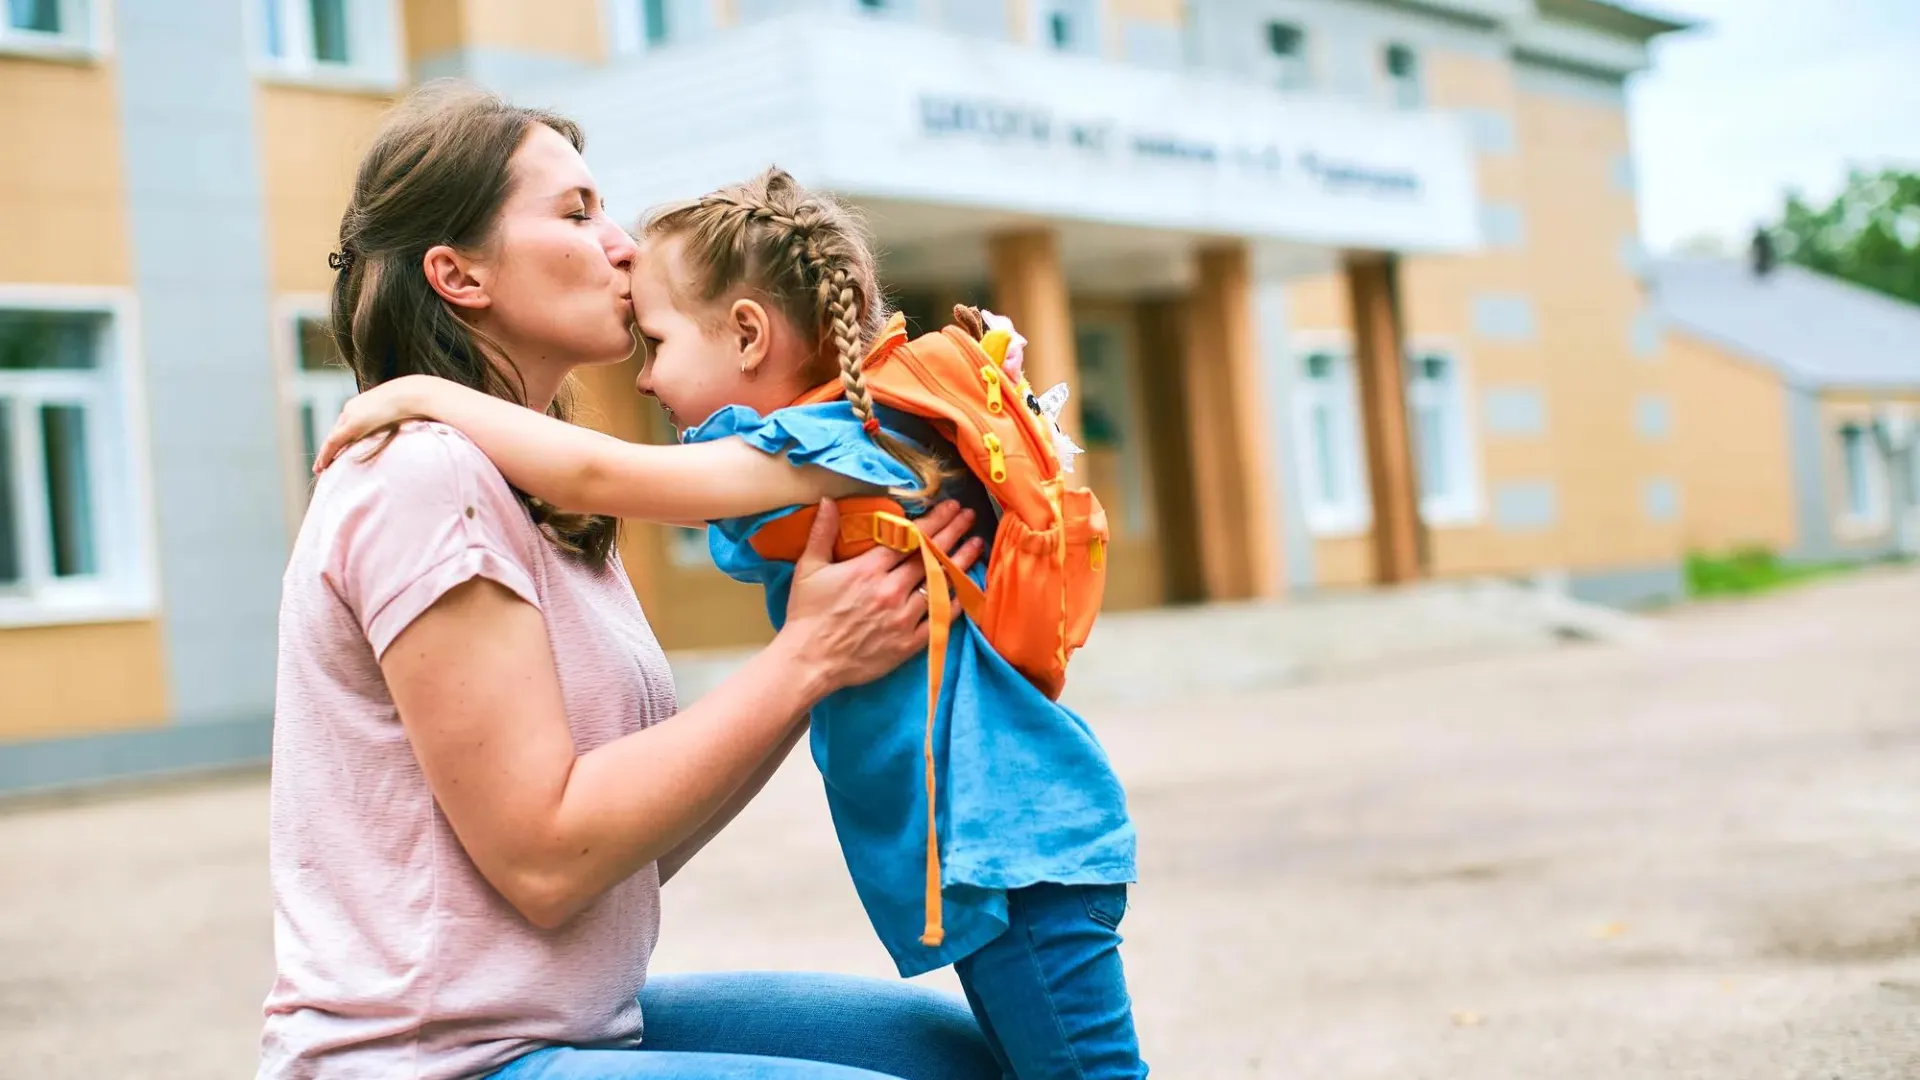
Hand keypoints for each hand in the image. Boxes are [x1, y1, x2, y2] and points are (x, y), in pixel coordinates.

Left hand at [312, 374, 440, 472]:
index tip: (337, 453)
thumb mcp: (401, 412)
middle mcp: (352, 408)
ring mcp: (351, 415)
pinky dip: (326, 455)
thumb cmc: (415, 402)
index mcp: (363, 405)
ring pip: (332, 438)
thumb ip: (397, 421)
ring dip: (325, 454)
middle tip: (323, 464)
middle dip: (329, 448)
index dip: (340, 441)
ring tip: (321, 468)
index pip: (346, 425)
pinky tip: (321, 466)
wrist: (413, 394)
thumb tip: (407, 431)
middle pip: (336, 432)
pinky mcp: (352, 424)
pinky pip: (333, 442)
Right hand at [780, 499, 985, 694]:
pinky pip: (940, 618)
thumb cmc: (806, 615)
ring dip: (960, 563)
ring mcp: (903, 617)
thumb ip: (822, 532)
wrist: (809, 661)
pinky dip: (955, 601)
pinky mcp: (909, 642)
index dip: (934, 520)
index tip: (950, 506)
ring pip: (940, 584)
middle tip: (968, 516)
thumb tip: (828, 500)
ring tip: (976, 545)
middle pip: (930, 556)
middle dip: (953, 533)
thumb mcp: (808, 568)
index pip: (910, 537)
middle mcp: (891, 590)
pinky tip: (966, 587)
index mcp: (868, 569)